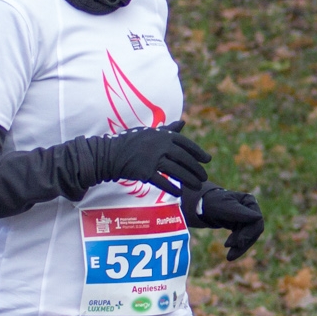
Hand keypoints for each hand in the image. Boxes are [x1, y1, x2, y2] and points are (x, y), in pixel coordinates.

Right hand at [92, 120, 209, 195]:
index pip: (186, 144)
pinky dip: (171, 187)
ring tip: (197, 186)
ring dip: (188, 180)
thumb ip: (168, 130)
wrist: (109, 154)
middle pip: (184, 158)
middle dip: (196, 169)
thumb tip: (183, 122)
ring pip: (176, 170)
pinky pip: (162, 181)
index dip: (198, 153)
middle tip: (204, 177)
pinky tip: (179, 193)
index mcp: (163, 135)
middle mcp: (160, 145)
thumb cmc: (131, 142)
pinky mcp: (144, 171)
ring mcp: (152, 158)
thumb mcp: (150, 132)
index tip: (207, 160)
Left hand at [186, 186, 264, 260]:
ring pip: (249, 236)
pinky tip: (230, 252)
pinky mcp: (241, 226)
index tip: (239, 243)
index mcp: (249, 201)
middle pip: (254, 230)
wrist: (201, 207)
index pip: (256, 220)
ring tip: (229, 257)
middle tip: (232, 253)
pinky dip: (237, 247)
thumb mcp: (225, 208)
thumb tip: (259, 217)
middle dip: (244, 242)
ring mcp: (247, 219)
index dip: (250, 233)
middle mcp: (251, 210)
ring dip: (240, 247)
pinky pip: (243, 239)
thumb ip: (241, 212)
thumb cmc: (212, 203)